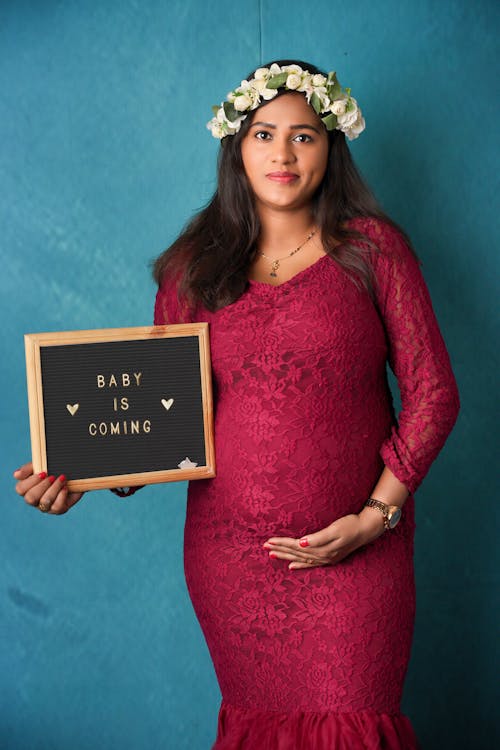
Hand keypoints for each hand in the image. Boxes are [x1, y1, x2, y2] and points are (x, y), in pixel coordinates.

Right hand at [14, 462, 84, 514]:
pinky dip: (62, 495)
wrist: (74, 473)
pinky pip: (57, 508)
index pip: (20, 489)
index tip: (43, 472)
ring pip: (44, 503)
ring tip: (62, 478)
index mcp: (27, 488)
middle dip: (43, 486)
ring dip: (54, 489)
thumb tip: (16, 475)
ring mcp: (46, 506)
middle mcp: (34, 499)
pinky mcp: (58, 509)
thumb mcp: (41, 464)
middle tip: (53, 476)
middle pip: (30, 498)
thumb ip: (28, 468)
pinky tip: (65, 487)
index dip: (31, 481)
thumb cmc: (54, 468)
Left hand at [263, 508, 384, 569]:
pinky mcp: (329, 558)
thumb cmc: (350, 525)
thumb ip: (318, 538)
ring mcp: (326, 558)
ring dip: (286, 556)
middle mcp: (322, 556)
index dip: (282, 543)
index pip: (296, 546)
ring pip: (300, 558)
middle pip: (296, 553)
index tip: (268, 541)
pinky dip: (300, 565)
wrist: (366, 530)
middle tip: (264, 548)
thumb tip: (302, 543)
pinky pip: (310, 564)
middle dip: (280, 550)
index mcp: (321, 549)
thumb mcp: (335, 529)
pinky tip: (291, 566)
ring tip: (272, 555)